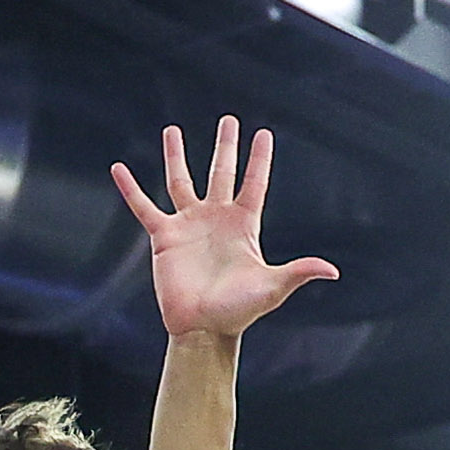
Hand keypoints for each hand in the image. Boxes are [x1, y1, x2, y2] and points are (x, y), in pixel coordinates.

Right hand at [108, 119, 340, 340]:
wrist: (203, 329)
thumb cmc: (238, 311)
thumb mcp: (272, 287)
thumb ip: (298, 272)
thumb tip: (332, 270)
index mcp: (243, 225)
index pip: (254, 183)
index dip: (259, 159)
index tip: (264, 133)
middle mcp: (216, 219)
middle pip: (221, 172)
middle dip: (226, 146)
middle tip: (229, 120)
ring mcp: (189, 225)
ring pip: (181, 181)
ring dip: (176, 155)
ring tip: (172, 129)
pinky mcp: (164, 237)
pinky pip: (144, 207)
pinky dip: (130, 188)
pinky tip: (118, 169)